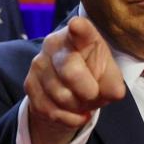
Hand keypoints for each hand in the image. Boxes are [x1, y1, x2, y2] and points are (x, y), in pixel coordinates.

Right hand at [24, 16, 125, 143]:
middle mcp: (54, 44)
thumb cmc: (92, 74)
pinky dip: (68, 118)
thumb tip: (114, 93)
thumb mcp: (108, 75)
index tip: (76, 26)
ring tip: (82, 101)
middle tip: (93, 94)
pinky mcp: (29, 84)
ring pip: (61, 96)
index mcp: (80, 36)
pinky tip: (73, 111)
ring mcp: (38, 64)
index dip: (79, 29)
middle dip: (88, 92)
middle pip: (71, 72)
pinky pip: (51, 110)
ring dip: (77, 106)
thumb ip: (113, 82)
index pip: (80, 31)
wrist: (67, 90)